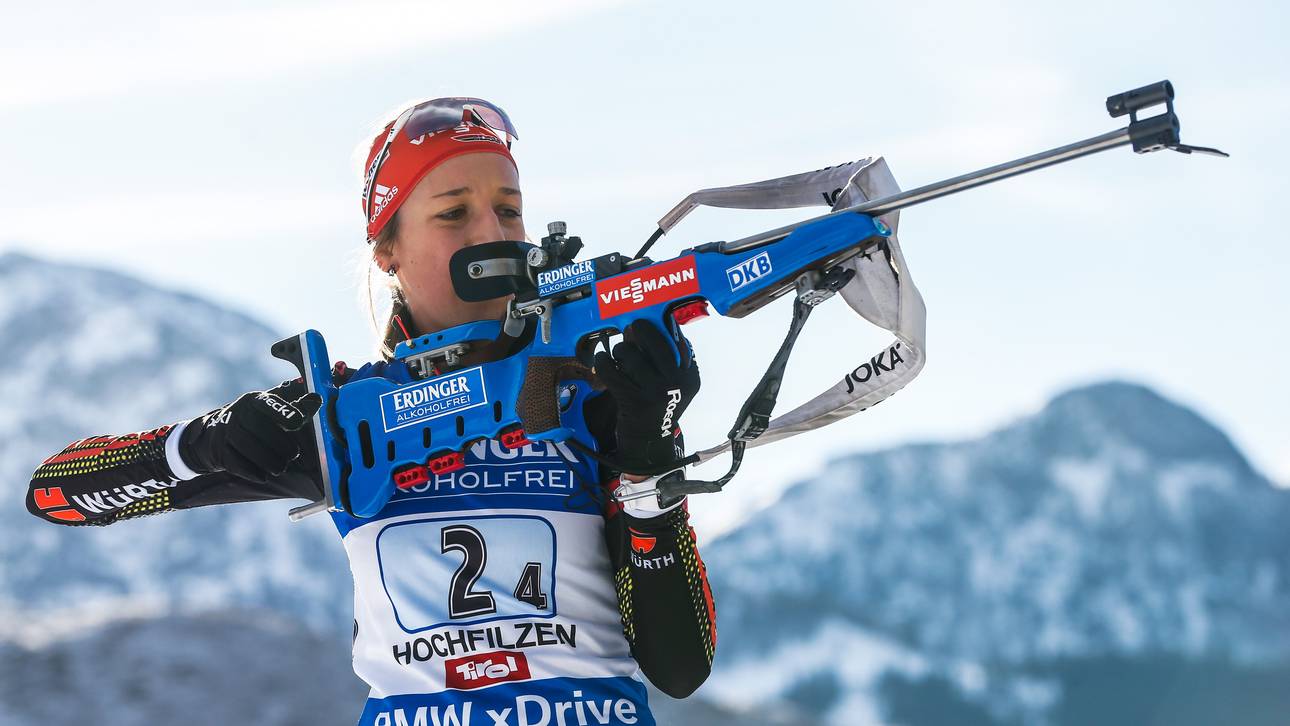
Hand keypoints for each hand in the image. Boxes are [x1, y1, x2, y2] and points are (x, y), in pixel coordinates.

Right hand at [180, 388, 322, 483]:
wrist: (215, 436)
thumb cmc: (256, 422)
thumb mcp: (273, 410)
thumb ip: (296, 406)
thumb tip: (316, 399)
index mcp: (255, 400)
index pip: (268, 403)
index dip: (284, 411)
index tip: (299, 421)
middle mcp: (238, 412)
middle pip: (257, 426)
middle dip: (279, 443)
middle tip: (293, 454)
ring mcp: (225, 431)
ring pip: (245, 444)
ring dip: (267, 459)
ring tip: (281, 467)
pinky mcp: (218, 450)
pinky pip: (233, 461)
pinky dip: (250, 471)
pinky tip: (263, 476)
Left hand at [593, 319, 699, 474]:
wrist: (649, 442)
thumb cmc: (657, 405)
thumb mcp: (671, 383)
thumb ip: (661, 356)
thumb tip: (635, 325)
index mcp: (689, 375)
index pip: (674, 338)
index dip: (657, 325)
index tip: (645, 324)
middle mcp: (676, 382)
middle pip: (652, 338)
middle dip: (637, 330)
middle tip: (630, 330)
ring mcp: (655, 392)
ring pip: (628, 353)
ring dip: (618, 350)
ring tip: (618, 357)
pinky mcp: (634, 401)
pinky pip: (610, 370)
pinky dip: (602, 362)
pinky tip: (602, 361)